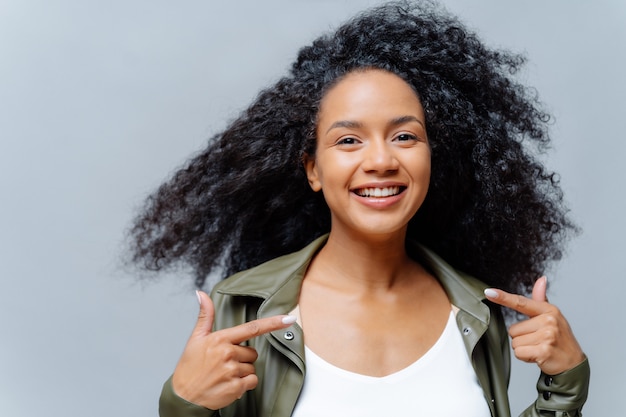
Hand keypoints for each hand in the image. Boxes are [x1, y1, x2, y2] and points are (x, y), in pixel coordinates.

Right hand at [172, 291, 295, 409]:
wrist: (183, 397)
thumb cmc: (189, 368)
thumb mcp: (195, 339)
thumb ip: (205, 316)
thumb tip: (201, 294)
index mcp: (220, 339)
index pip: (252, 328)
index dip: (273, 323)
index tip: (289, 318)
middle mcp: (227, 353)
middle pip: (252, 353)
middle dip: (242, 358)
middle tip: (223, 364)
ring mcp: (232, 371)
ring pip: (252, 368)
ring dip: (241, 373)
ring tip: (223, 375)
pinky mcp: (235, 387)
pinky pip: (252, 382)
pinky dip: (244, 385)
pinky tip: (229, 384)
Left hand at [484, 277, 584, 374]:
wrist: (573, 364)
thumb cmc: (559, 338)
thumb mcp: (552, 316)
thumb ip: (541, 299)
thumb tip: (541, 280)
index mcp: (548, 310)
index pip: (520, 302)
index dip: (503, 297)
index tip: (488, 292)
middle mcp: (549, 320)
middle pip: (513, 329)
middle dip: (522, 338)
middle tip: (538, 341)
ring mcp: (547, 335)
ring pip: (515, 342)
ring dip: (524, 348)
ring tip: (539, 348)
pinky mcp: (544, 350)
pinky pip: (519, 353)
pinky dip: (525, 357)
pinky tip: (538, 356)